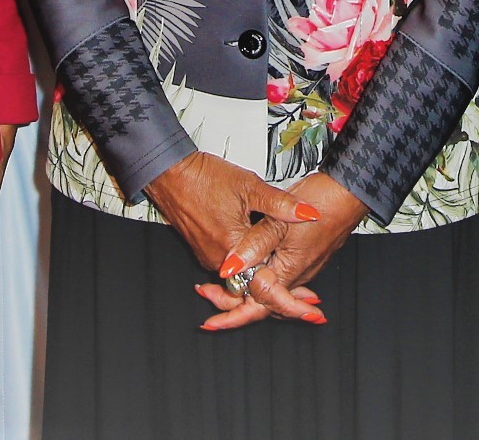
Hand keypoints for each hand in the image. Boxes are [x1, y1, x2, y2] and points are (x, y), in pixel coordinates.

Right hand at [143, 151, 320, 282]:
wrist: (170, 172)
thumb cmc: (204, 178)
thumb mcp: (250, 186)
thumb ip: (282, 204)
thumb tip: (309, 214)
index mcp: (233, 247)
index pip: (264, 284)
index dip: (288, 297)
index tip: (308, 306)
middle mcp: (218, 259)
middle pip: (252, 285)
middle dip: (277, 288)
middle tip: (305, 297)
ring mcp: (208, 256)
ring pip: (240, 277)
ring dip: (260, 274)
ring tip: (284, 272)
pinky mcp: (203, 250)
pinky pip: (228, 267)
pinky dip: (244, 265)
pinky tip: (258, 251)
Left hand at [196, 171, 366, 330]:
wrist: (350, 191)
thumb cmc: (322, 201)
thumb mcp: (279, 221)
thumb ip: (254, 245)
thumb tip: (230, 266)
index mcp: (288, 270)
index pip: (256, 306)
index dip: (231, 317)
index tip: (210, 323)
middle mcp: (298, 274)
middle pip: (261, 302)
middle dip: (232, 304)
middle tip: (207, 294)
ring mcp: (304, 266)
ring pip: (270, 289)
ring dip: (245, 290)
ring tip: (220, 284)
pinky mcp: (307, 256)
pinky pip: (281, 277)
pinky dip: (261, 278)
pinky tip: (253, 269)